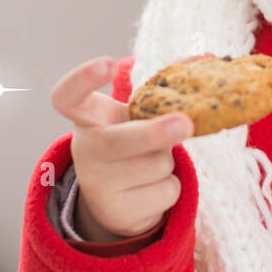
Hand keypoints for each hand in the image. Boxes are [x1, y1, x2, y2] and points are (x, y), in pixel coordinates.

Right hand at [51, 56, 193, 241]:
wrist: (113, 202)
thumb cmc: (129, 143)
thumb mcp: (135, 115)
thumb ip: (161, 89)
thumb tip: (202, 58)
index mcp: (88, 118)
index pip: (69, 96)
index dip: (83, 78)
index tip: (107, 63)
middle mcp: (86, 151)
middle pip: (120, 141)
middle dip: (154, 134)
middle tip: (184, 124)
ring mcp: (99, 185)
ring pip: (156, 165)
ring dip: (166, 161)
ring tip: (150, 161)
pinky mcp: (119, 213)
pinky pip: (166, 192)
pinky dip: (169, 187)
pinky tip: (150, 188)